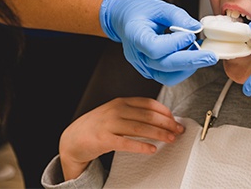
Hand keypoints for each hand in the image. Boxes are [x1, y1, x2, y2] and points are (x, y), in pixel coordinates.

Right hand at [59, 97, 184, 180]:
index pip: (149, 103)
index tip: (175, 119)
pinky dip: (141, 146)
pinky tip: (151, 149)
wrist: (73, 138)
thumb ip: (135, 113)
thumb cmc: (99, 125)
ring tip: (170, 139)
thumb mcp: (117, 112)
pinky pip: (126, 143)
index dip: (165, 112)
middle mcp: (116, 110)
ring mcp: (109, 124)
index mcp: (122, 101)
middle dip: (167, 123)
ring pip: (140, 128)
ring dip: (159, 134)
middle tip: (178, 130)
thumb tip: (161, 119)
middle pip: (148, 116)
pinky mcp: (103, 139)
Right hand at [100, 0, 217, 84]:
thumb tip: (196, 27)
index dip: (175, 44)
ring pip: (168, 76)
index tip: (190, 35)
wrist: (125, 19)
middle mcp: (138, 56)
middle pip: (165, 65)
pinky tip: (191, 56)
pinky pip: (169, 77)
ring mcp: (143, 66)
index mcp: (135, 36)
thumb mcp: (159, 7)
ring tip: (200, 52)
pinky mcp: (151, 71)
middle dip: (191, 61)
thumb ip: (178, 16)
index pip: (155, 48)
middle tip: (211, 56)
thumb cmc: (139, 11)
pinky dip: (183, 69)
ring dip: (188, 66)